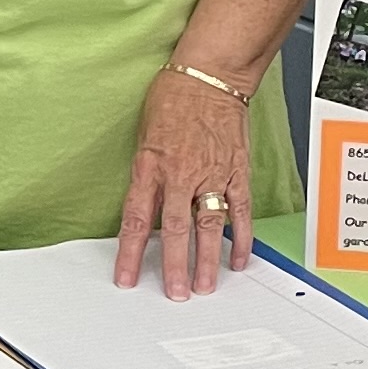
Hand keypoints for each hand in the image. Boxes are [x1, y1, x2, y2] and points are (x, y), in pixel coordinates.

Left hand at [113, 66, 253, 301]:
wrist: (209, 75)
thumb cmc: (173, 98)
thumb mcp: (144, 136)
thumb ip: (146, 174)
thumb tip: (145, 208)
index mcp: (151, 167)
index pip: (136, 219)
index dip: (130, 253)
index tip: (126, 278)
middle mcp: (181, 175)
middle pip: (175, 230)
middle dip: (173, 266)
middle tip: (175, 293)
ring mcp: (212, 174)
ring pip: (209, 225)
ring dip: (207, 260)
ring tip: (205, 286)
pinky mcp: (237, 171)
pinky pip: (241, 210)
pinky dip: (241, 237)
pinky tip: (238, 259)